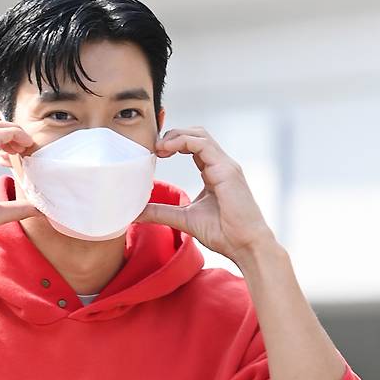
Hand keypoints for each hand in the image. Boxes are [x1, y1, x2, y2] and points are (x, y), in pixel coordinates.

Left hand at [134, 126, 276, 264]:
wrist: (245, 245)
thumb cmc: (223, 233)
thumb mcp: (183, 219)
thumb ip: (160, 212)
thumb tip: (135, 213)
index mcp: (213, 172)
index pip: (192, 146)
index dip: (172, 143)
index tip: (154, 154)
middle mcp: (221, 165)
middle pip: (196, 134)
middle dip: (172, 135)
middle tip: (153, 148)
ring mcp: (225, 165)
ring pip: (199, 134)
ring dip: (175, 135)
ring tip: (158, 147)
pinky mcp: (226, 169)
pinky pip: (203, 144)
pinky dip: (183, 141)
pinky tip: (167, 149)